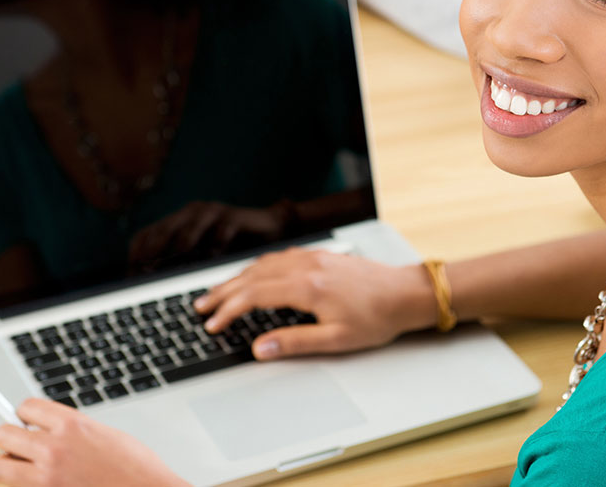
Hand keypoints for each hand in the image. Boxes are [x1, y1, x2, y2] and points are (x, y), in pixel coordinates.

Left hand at [0, 398, 190, 486]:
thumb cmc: (135, 468)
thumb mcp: (103, 434)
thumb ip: (72, 430)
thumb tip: (49, 430)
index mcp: (72, 424)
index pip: (26, 407)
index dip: (26, 414)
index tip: (28, 421)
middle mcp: (53, 448)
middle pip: (3, 434)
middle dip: (11, 438)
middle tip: (22, 445)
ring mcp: (46, 478)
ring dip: (8, 465)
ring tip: (24, 468)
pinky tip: (46, 484)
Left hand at [128, 201, 291, 269]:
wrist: (274, 225)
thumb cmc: (236, 244)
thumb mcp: (205, 251)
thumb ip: (184, 263)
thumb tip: (154, 287)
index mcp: (180, 220)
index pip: (145, 236)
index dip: (136, 258)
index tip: (133, 280)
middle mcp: (192, 213)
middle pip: (160, 234)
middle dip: (151, 260)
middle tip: (148, 281)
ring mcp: (212, 212)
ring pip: (186, 237)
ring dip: (178, 261)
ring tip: (175, 279)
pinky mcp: (233, 217)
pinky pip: (218, 237)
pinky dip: (212, 255)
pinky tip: (210, 270)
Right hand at [195, 248, 432, 358]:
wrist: (405, 293)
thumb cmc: (376, 318)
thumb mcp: (336, 340)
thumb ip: (295, 342)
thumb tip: (260, 348)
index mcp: (307, 287)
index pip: (254, 295)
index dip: (228, 310)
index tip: (212, 324)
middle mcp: (306, 267)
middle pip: (252, 277)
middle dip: (222, 293)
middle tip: (200, 308)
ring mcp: (312, 258)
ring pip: (263, 264)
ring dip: (236, 278)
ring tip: (217, 293)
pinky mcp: (320, 256)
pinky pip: (279, 258)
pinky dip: (257, 267)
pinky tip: (251, 275)